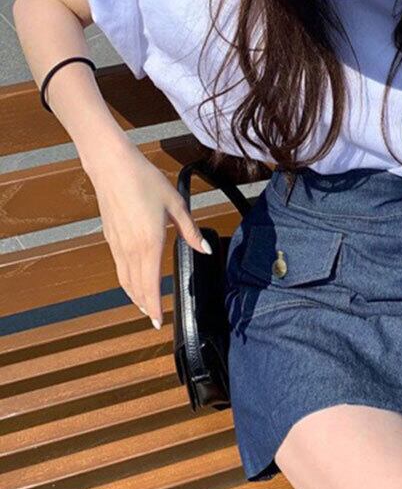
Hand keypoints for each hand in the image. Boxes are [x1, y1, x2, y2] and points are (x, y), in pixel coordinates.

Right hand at [87, 142, 211, 328]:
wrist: (112, 167)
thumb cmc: (145, 181)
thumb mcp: (176, 204)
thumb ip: (190, 231)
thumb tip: (204, 250)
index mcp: (149, 244)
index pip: (151, 285)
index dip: (154, 306)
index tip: (158, 321)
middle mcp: (130, 249)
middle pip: (136, 287)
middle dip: (145, 305)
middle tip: (153, 317)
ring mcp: (117, 243)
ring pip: (124, 279)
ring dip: (134, 294)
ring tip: (144, 304)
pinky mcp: (110, 236)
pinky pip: (118, 266)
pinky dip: (126, 279)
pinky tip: (133, 278)